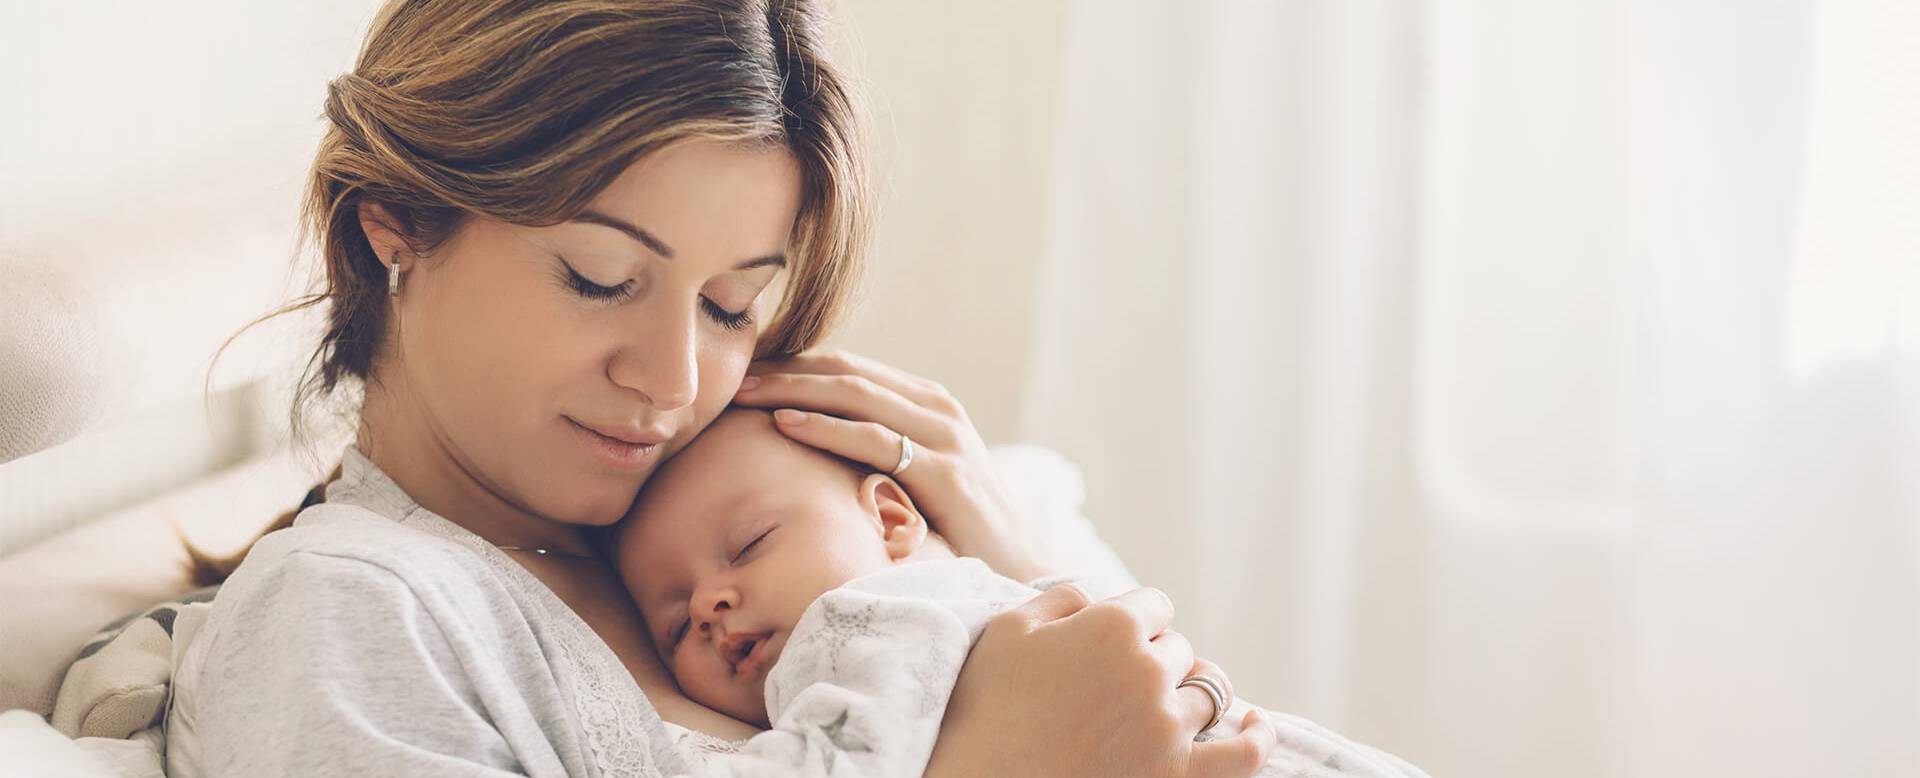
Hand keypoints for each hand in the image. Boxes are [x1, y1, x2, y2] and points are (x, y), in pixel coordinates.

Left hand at [733, 349, 1053, 580]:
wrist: (1022, 571)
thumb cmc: (961, 532)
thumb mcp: (918, 480)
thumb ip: (879, 454)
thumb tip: (813, 449)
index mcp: (928, 404)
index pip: (849, 368)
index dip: (793, 364)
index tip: (743, 371)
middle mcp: (937, 408)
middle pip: (846, 371)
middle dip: (784, 368)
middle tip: (730, 374)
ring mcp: (945, 436)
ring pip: (856, 394)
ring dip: (793, 388)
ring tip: (744, 391)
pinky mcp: (945, 473)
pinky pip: (875, 438)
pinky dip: (826, 426)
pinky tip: (785, 423)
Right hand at [925, 585, 1274, 777]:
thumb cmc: (985, 711)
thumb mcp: (1008, 631)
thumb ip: (1060, 599)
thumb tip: (1095, 597)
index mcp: (1112, 626)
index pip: (1154, 605)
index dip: (1132, 621)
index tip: (1109, 642)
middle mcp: (1150, 670)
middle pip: (1178, 649)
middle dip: (1153, 658)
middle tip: (1114, 684)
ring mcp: (1170, 727)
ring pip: (1209, 691)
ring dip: (1188, 693)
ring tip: (1164, 704)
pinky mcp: (1180, 775)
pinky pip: (1245, 752)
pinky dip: (1256, 734)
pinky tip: (1253, 723)